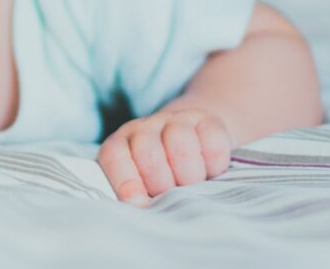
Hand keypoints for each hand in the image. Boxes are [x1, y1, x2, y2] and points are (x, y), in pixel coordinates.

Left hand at [97, 108, 233, 206]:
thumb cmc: (159, 176)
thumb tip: (142, 209)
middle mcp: (144, 128)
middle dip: (163, 185)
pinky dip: (214, 165)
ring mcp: (174, 120)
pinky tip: (211, 171)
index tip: (140, 203)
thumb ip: (137, 197)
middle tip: (171, 196)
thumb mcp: (142, 187)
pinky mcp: (206, 120)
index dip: (125, 182)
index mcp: (120, 144)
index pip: (114, 157)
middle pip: (149, 155)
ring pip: (181, 146)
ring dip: (190, 176)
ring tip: (193, 186)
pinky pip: (212, 142)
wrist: (191, 142)